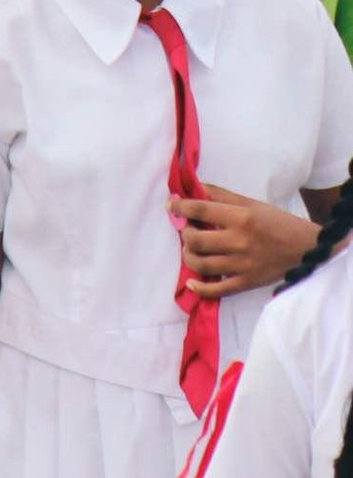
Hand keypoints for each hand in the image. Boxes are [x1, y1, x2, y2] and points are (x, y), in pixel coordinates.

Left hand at [170, 184, 319, 298]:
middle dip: (185, 234)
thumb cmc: (276, 222)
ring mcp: (242, 265)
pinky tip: (191, 282)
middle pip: (196, 240)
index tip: (171, 206)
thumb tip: (195, 187)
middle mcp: (239, 241)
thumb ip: (221, 196)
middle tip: (187, 230)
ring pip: (201, 264)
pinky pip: (216, 290)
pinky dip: (199, 288)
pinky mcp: (246, 282)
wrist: (306, 248)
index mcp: (241, 218)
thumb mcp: (251, 203)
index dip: (180, 207)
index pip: (201, 210)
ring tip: (190, 250)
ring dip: (188, 256)